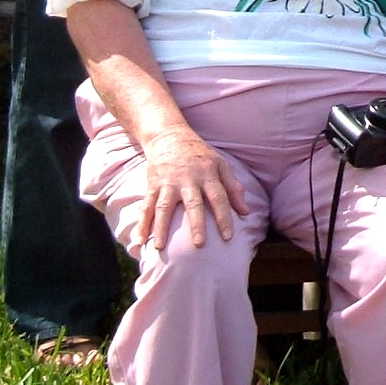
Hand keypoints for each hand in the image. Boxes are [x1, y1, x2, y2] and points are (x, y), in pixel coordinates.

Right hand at [138, 124, 250, 248]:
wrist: (169, 136)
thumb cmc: (200, 154)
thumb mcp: (221, 164)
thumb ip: (234, 188)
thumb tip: (246, 213)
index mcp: (207, 174)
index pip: (218, 197)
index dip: (224, 217)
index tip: (228, 237)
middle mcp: (187, 179)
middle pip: (193, 204)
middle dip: (196, 224)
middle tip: (199, 245)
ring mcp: (167, 183)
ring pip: (164, 207)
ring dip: (161, 228)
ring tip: (159, 248)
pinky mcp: (152, 186)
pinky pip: (145, 207)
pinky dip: (141, 224)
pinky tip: (139, 241)